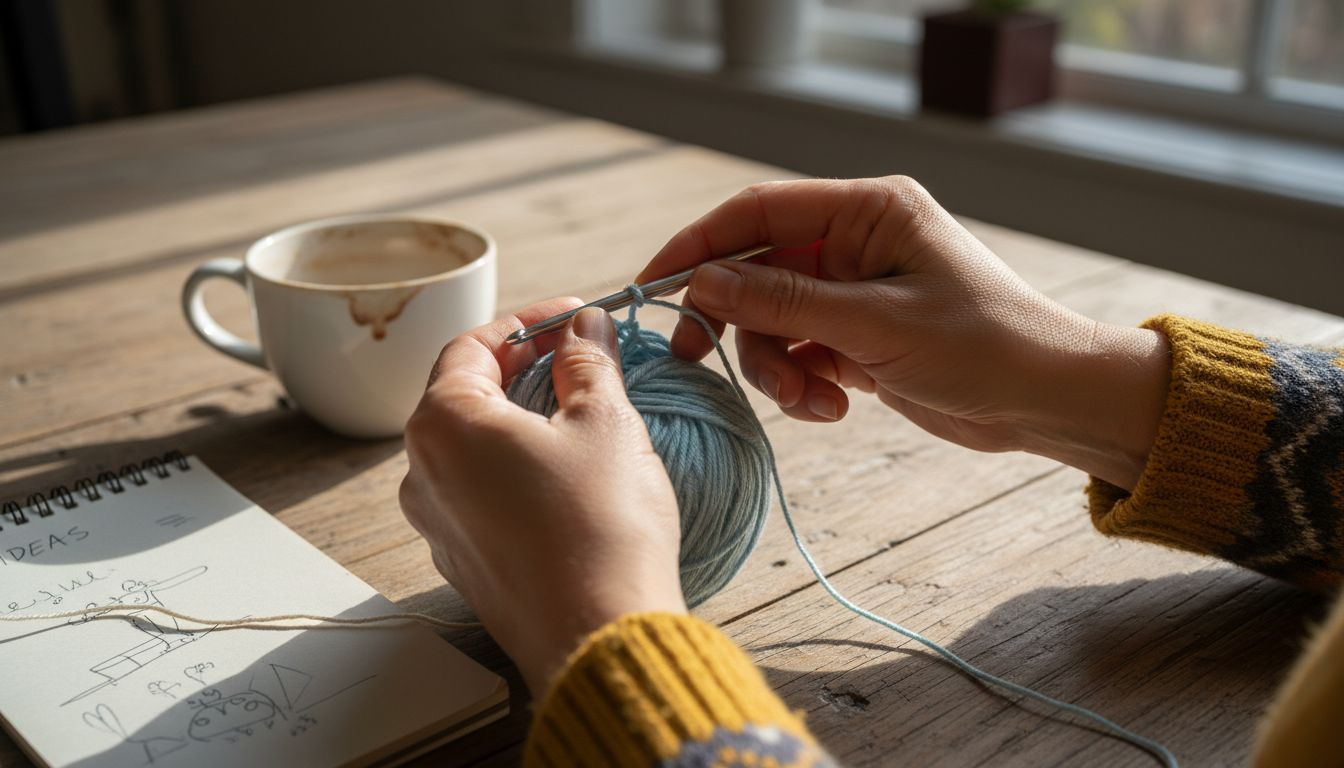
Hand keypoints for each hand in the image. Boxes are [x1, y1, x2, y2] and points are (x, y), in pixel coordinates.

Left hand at [400, 302, 685, 695]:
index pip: (472, 346)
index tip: (575, 317)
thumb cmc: (600, 526)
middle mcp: (422, 474)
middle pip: (467, 395)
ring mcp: (439, 525)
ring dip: (524, 420)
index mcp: (443, 425)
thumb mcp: (605, 421)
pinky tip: (572, 474)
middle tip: (583, 357)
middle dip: (526, 369)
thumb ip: (588, 361)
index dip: (528, 322)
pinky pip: (485, 495)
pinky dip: (520, 469)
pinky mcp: (466, 564)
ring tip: (583, 413)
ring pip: (475, 448)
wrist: (600, 638)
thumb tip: (584, 329)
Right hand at [637, 176, 1169, 489]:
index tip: (652, 286)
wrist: (1049, 401)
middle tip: (698, 359)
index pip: (758, 213)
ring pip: (774, 322)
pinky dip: (805, 384)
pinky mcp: (860, 335)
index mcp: (867, 211)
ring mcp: (856, 291)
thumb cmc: (986, 346)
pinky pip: (801, 353)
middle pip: (757, 272)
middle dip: (735, 322)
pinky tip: (838, 406)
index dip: (698, 246)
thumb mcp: (876, 324)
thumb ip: (784, 301)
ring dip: (777, 367)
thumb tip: (703, 282)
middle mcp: (856, 242)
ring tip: (811, 401)